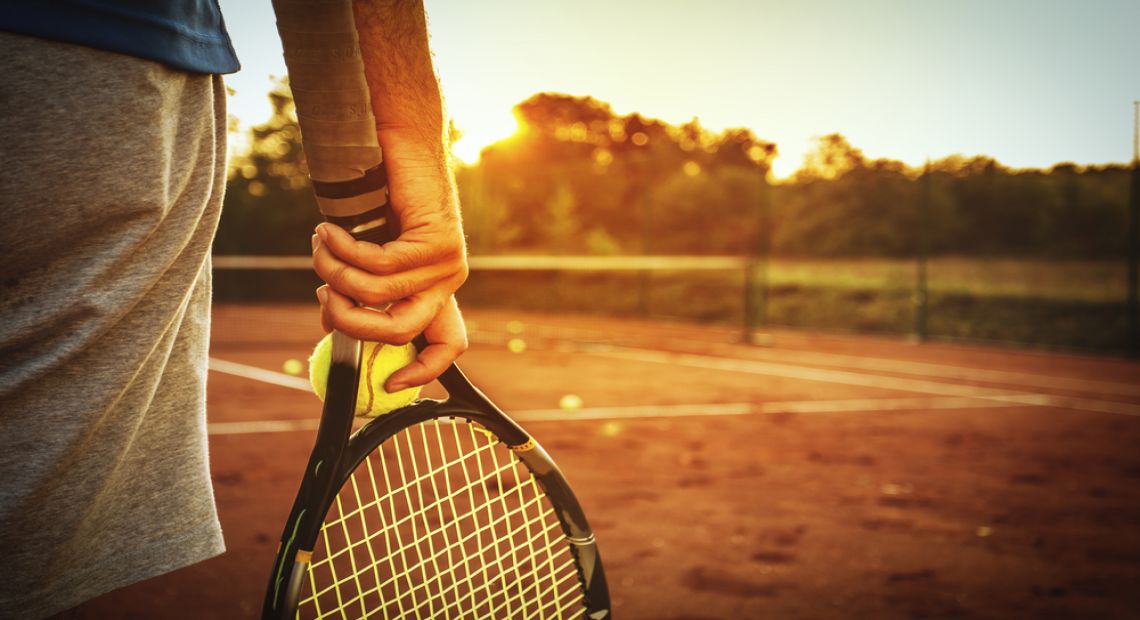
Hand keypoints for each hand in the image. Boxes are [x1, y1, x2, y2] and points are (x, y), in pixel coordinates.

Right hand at [312, 144, 468, 387]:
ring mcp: (448, 262)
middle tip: (323, 295)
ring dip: (336, 272)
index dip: (424, 371)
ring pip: (379, 295)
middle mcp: (449, 280)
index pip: (449, 345)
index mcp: (437, 288)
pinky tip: (328, 230)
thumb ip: (361, 289)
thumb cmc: (380, 194)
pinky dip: (344, 251)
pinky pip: (378, 265)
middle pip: (399, 331)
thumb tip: (331, 327)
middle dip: (350, 321)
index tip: (390, 385)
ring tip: (319, 244)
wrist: (401, 142)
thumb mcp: (369, 251)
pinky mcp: (437, 242)